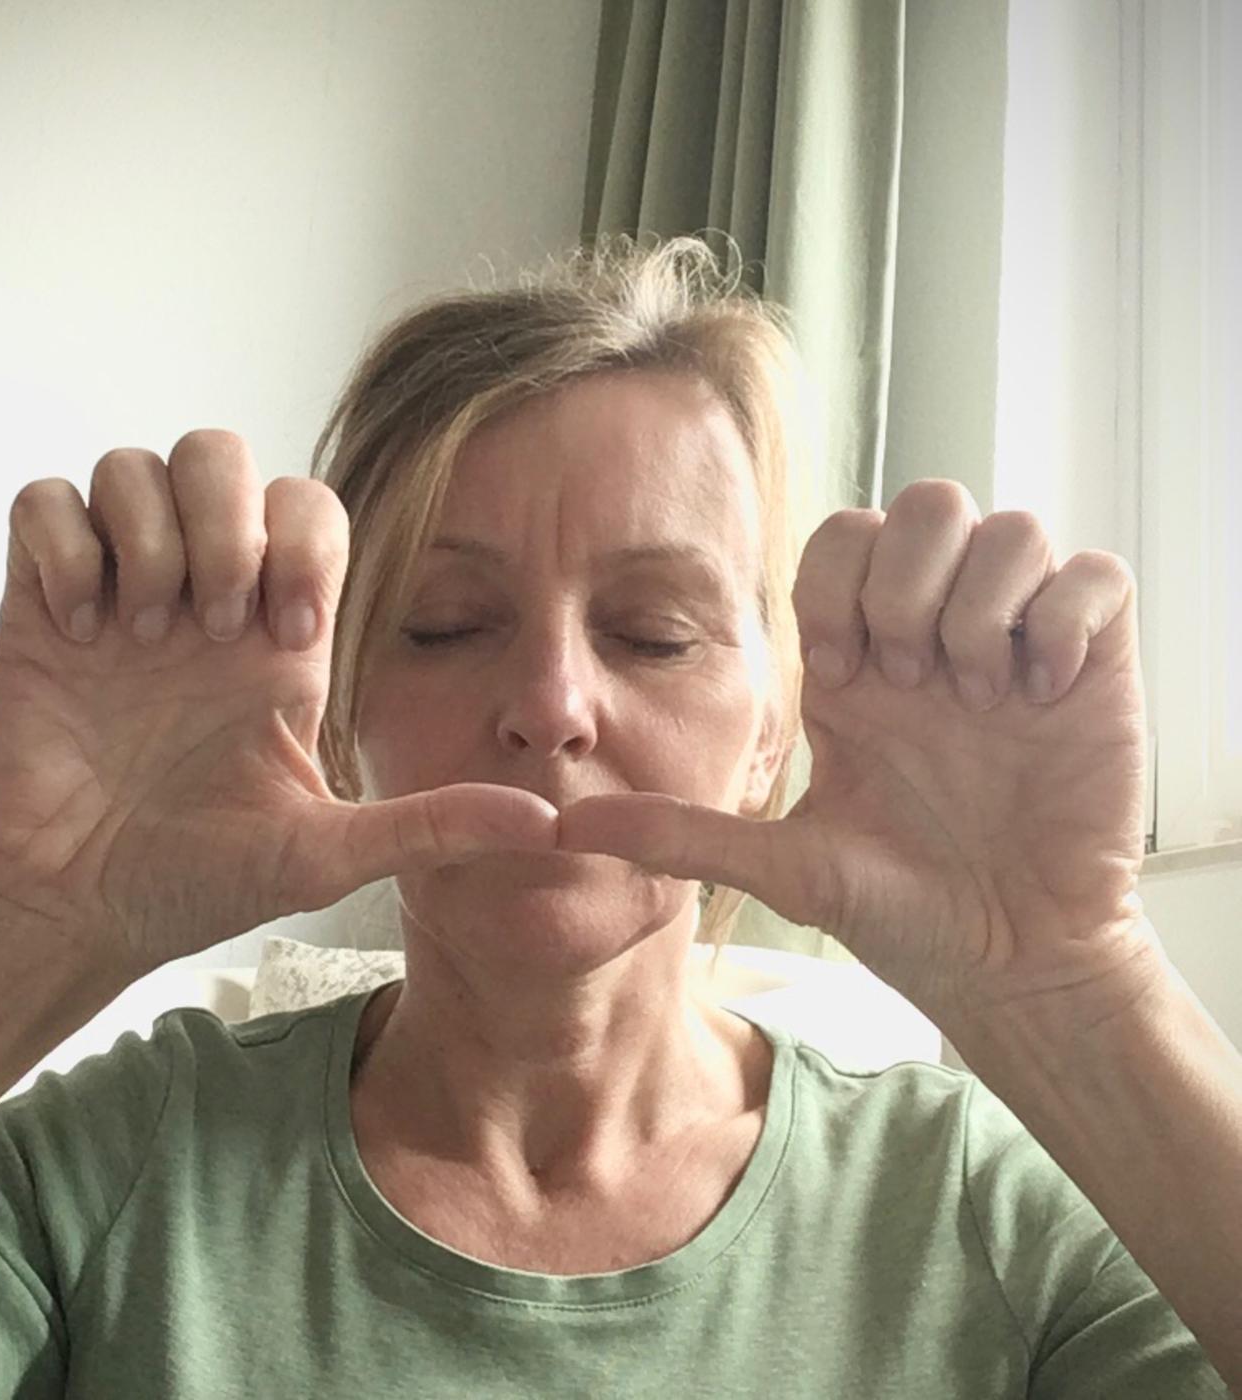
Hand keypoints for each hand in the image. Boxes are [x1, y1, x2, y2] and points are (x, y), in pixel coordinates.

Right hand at [0, 429, 556, 978]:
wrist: (75, 910)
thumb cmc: (196, 882)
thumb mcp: (325, 854)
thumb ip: (432, 826)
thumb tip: (546, 824)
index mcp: (279, 637)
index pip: (312, 509)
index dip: (307, 547)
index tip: (287, 638)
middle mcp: (206, 597)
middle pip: (223, 456)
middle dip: (225, 524)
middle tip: (212, 628)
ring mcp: (122, 592)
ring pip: (136, 467)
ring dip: (146, 537)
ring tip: (138, 635)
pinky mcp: (39, 602)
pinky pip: (43, 502)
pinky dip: (63, 547)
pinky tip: (77, 631)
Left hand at [558, 480, 1163, 1027]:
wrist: (1010, 963)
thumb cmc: (904, 913)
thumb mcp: (785, 866)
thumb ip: (679, 832)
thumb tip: (563, 826)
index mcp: (858, 665)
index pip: (840, 540)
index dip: (839, 584)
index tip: (847, 675)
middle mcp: (933, 637)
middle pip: (925, 504)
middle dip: (911, 582)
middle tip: (912, 680)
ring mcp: (1016, 646)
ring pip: (1009, 526)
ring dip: (985, 601)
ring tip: (981, 692)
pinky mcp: (1094, 667)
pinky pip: (1095, 577)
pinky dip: (1067, 620)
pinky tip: (1041, 695)